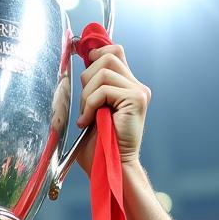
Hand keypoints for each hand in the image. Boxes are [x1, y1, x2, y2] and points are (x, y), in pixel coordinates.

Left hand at [75, 44, 149, 172]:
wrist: (111, 168)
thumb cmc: (99, 147)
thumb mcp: (92, 110)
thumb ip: (92, 87)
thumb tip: (82, 62)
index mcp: (127, 86)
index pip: (114, 51)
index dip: (96, 51)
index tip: (80, 61)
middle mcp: (136, 86)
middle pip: (107, 56)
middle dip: (87, 78)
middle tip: (84, 105)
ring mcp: (138, 92)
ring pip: (103, 72)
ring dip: (86, 96)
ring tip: (87, 117)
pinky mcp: (136, 99)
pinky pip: (103, 90)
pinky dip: (90, 105)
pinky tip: (88, 122)